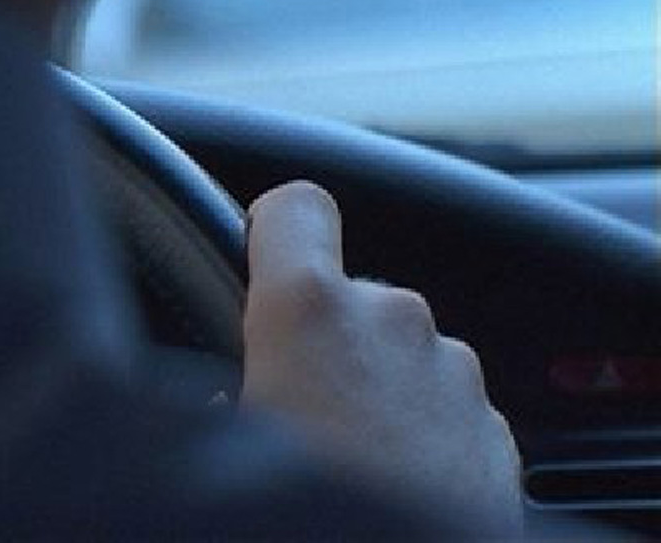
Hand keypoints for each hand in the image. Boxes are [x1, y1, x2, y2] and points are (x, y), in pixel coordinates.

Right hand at [241, 181, 521, 531]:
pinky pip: (437, 399)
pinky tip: (388, 485)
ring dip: (370, 387)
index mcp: (312, 313)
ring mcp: (454, 373)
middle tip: (293, 413)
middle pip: (346, 294)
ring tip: (343, 460)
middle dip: (320, 340)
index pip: (297, 207)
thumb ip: (227, 385)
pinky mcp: (494, 426)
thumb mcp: (225, 441)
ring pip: (395, 351)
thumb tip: (232, 393)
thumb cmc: (301, 513)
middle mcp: (393, 322)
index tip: (258, 264)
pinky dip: (413, 426)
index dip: (273, 231)